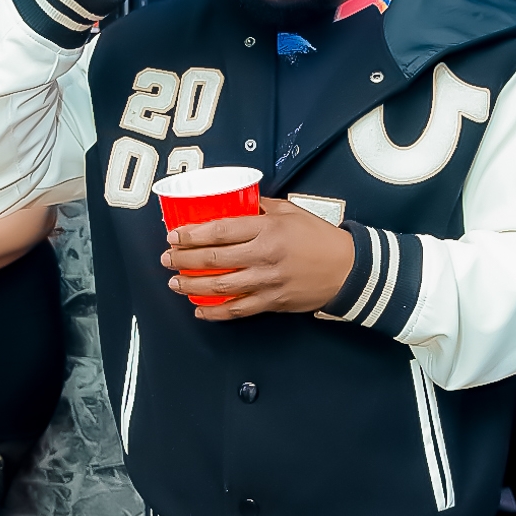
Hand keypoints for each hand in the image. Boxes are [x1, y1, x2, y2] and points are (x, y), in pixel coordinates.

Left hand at [162, 198, 356, 319]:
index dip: (192, 234)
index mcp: (268, 230)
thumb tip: (236, 202)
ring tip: (175, 283)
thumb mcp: (291, 211)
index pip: (220, 231)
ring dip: (192, 286)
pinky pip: (237, 309)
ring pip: (220, 286)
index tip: (174, 235)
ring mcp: (267, 282)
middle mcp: (264, 256)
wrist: (348, 269)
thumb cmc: (320, 238)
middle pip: (214, 259)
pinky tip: (199, 310)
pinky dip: (215, 312)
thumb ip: (261, 208)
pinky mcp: (272, 302)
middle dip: (184, 259)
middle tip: (167, 258)